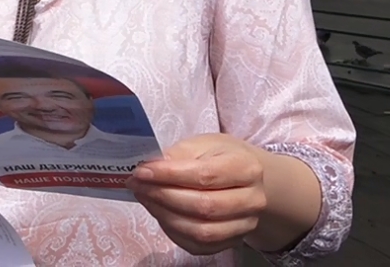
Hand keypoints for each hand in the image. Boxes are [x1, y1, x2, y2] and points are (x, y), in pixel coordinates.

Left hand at [127, 133, 267, 255]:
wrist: (247, 180)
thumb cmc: (221, 157)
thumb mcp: (203, 144)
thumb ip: (178, 155)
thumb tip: (150, 168)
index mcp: (246, 168)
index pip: (205, 176)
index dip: (169, 175)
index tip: (141, 171)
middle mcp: (252, 200)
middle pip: (203, 206)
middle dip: (162, 196)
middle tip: (137, 185)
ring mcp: (245, 225)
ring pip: (201, 231)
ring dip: (164, 215)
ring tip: (144, 198)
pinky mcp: (232, 242)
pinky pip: (198, 245)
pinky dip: (172, 231)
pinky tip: (159, 212)